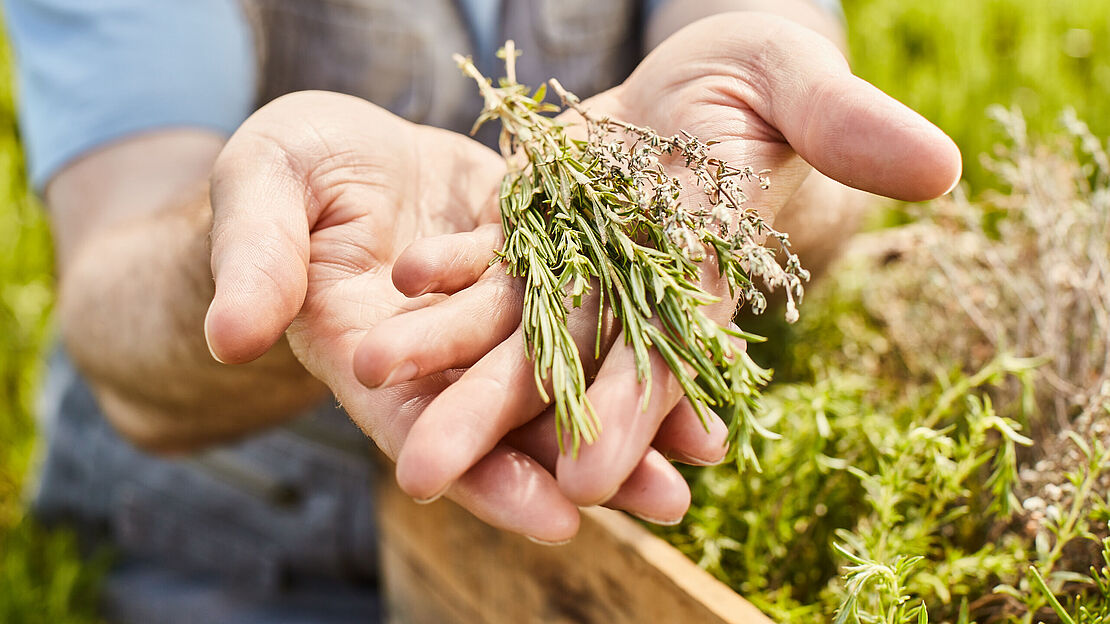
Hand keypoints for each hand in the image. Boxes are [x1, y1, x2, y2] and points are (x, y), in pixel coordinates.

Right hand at [203, 91, 721, 540]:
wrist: (340, 149)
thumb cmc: (283, 171)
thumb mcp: (258, 192)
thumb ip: (253, 260)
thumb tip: (231, 334)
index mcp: (369, 352)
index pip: (424, 428)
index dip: (483, 473)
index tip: (550, 518)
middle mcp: (444, 352)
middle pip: (515, 419)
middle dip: (587, 463)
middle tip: (665, 509)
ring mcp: (497, 313)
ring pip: (567, 372)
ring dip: (633, 414)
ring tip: (706, 456)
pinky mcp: (539, 266)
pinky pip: (594, 305)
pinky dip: (642, 332)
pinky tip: (707, 351)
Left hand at [356, 12, 960, 506]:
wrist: (700, 78)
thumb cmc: (764, 81)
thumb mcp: (798, 85)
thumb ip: (847, 125)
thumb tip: (942, 168)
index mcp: (701, 267)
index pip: (666, 356)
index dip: (633, 414)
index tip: (589, 477)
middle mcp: (630, 280)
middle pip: (561, 358)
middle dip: (494, 413)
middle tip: (420, 472)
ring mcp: (577, 254)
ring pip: (507, 315)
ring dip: (442, 347)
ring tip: (371, 372)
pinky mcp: (536, 219)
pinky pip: (489, 251)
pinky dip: (450, 267)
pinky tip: (401, 281)